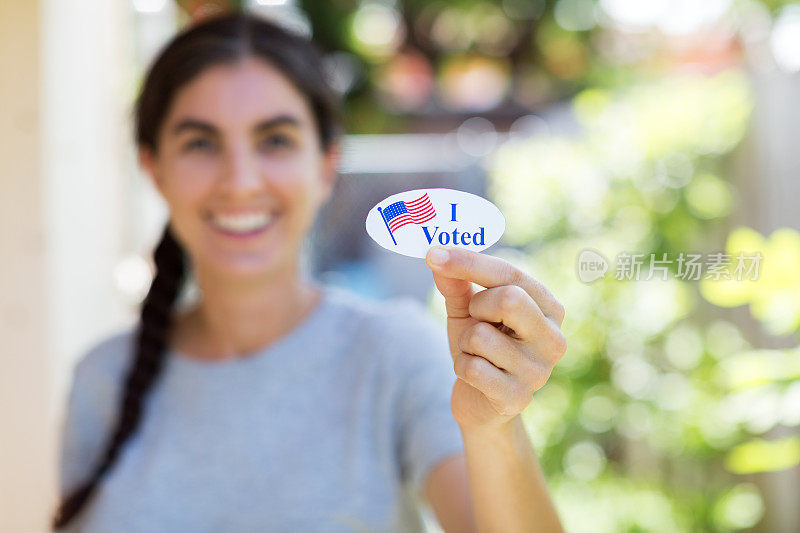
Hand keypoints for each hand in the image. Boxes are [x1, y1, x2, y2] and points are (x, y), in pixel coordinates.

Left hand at [425, 245, 566, 432]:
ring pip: (481, 336)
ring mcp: (539, 370)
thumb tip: (436, 255)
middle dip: (477, 306)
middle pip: (510, 299)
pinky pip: (473, 369)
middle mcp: (553, 337)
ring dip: (465, 343)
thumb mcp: (468, 312)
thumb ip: (456, 284)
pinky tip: (475, 376)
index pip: (511, 275)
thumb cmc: (480, 349)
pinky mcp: (518, 398)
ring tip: (476, 353)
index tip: (434, 254)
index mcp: (548, 308)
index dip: (469, 262)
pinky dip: (462, 367)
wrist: (481, 404)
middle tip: (474, 318)